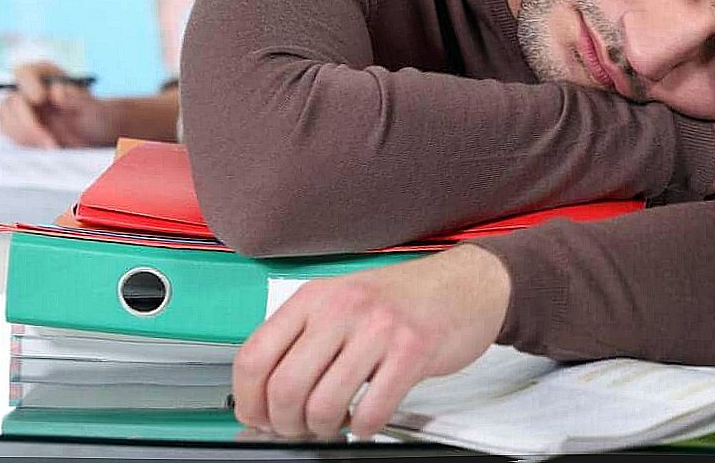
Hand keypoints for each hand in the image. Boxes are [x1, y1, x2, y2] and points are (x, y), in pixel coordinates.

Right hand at [0, 61, 115, 147]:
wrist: (94, 136)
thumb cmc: (95, 116)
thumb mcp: (92, 108)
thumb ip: (76, 99)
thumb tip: (56, 91)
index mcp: (45, 75)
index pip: (25, 72)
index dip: (29, 83)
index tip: (40, 98)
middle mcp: (28, 89)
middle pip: (12, 100)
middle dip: (28, 122)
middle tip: (48, 139)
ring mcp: (20, 108)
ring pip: (6, 119)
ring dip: (25, 135)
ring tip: (51, 146)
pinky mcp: (17, 126)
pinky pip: (9, 133)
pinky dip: (25, 142)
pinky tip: (45, 147)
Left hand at [232, 244, 510, 439]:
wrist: (466, 284)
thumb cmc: (402, 299)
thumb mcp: (341, 302)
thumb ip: (303, 339)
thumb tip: (264, 395)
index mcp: (314, 297)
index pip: (254, 355)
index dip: (249, 400)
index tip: (258, 417)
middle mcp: (341, 307)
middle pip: (284, 387)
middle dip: (286, 423)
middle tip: (300, 427)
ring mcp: (377, 328)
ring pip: (324, 405)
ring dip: (324, 429)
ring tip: (337, 422)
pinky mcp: (412, 351)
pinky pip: (372, 410)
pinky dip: (364, 427)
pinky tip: (368, 416)